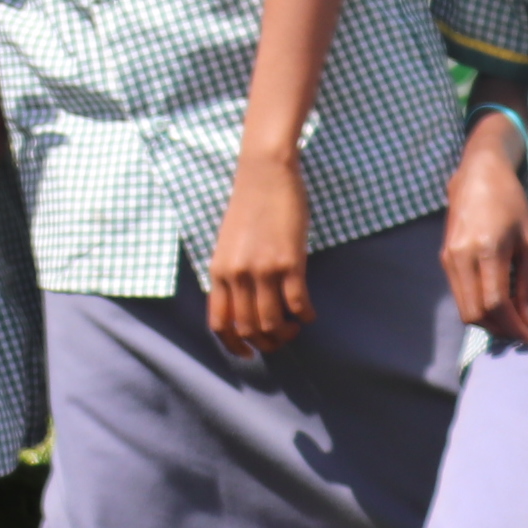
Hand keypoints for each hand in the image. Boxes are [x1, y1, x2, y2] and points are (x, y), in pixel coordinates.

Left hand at [205, 153, 311, 358]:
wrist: (264, 173)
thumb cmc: (249, 207)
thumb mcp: (228, 244)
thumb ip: (230, 274)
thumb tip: (240, 306)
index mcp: (218, 271)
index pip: (219, 323)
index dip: (234, 345)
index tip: (249, 353)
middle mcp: (237, 275)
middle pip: (248, 329)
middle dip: (266, 343)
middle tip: (281, 338)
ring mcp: (263, 269)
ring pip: (272, 323)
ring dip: (286, 333)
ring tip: (295, 326)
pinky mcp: (290, 262)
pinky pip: (298, 303)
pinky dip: (306, 315)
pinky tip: (309, 313)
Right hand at [440, 131, 527, 342]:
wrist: (478, 175)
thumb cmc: (511, 204)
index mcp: (487, 250)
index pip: (496, 303)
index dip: (514, 326)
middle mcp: (461, 257)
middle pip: (475, 313)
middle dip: (500, 329)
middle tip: (522, 331)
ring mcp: (449, 258)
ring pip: (463, 307)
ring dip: (488, 321)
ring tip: (511, 320)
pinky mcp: (444, 257)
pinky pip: (459, 294)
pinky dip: (477, 307)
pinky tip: (496, 303)